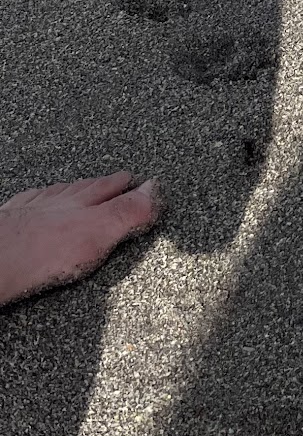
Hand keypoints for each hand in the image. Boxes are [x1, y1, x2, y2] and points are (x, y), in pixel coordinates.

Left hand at [0, 174, 161, 305]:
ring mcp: (34, 208)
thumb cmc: (44, 250)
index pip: (112, 187)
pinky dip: (43, 202)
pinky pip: (33, 203)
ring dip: (74, 192)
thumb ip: (128, 212)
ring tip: (84, 190)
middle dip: (104, 184)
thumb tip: (155, 187)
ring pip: (60, 194)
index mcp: (83, 202)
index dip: (129, 185)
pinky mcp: (12, 220)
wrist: (0, 256)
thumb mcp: (99, 232)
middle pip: (86, 188)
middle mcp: (59, 200)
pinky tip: (40, 203)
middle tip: (120, 179)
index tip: (142, 181)